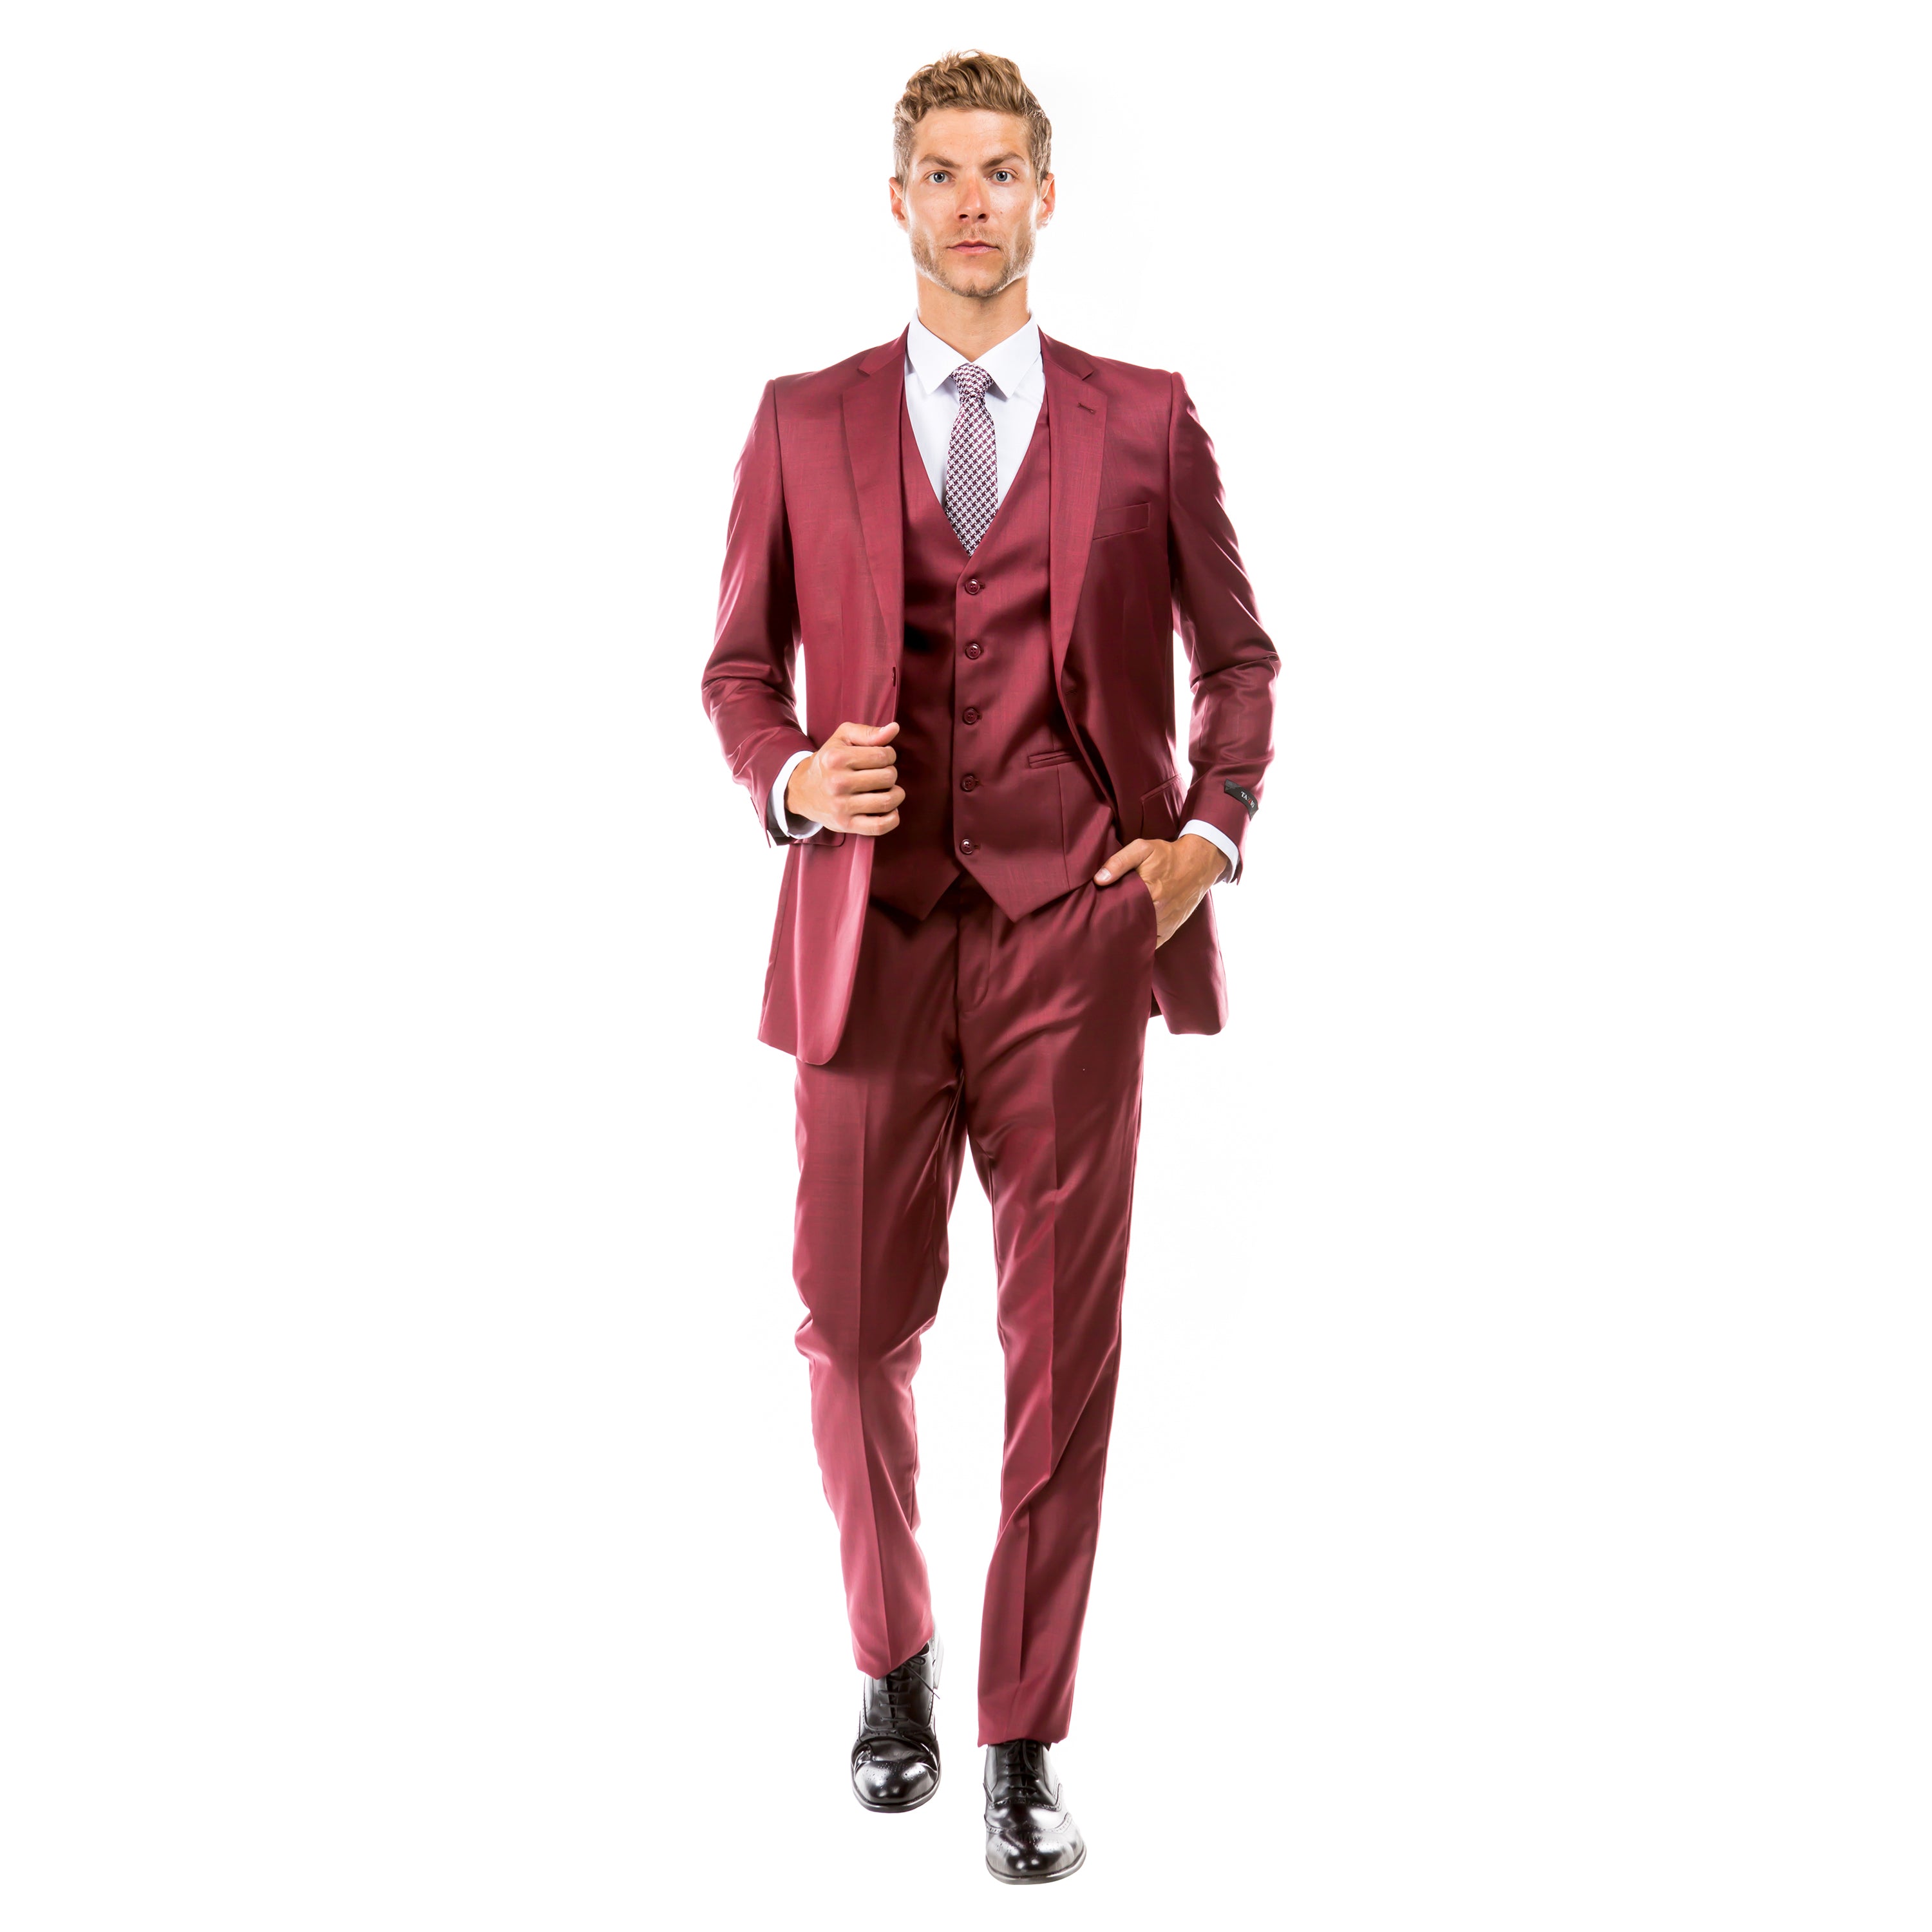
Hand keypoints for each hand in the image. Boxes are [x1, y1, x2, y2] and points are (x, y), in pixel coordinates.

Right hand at [786, 721, 903, 835]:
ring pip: (887, 801)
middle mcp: (837, 783)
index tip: (882, 758)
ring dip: (896, 795)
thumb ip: (868, 733)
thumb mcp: (842, 739)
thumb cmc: (829, 761)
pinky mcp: (846, 824)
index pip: (883, 755)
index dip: (890, 755)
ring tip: (889, 791)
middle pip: (887, 777)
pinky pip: (879, 826)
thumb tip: (894, 728)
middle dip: (891, 774)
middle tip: (882, 775)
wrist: (802, 790)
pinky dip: (893, 818)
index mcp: (837, 758)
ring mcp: (841, 806)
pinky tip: (890, 809)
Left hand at [1093, 832, 1226, 946]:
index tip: (1096, 914)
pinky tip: (1130, 941)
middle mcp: (1159, 910)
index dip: (1107, 913)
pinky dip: (1142, 944)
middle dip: (1114, 927)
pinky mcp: (1172, 928)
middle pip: (1129, 926)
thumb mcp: (1143, 849)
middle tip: (1100, 927)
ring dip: (1127, 937)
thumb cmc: (1168, 855)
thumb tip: (1099, 880)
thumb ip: (1119, 862)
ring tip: (1111, 935)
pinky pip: (1154, 944)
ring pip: (1141, 937)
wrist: (1199, 863)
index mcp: (1150, 891)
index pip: (1120, 910)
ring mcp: (1166, 922)